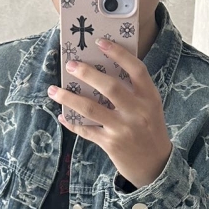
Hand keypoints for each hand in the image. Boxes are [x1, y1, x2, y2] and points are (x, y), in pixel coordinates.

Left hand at [47, 37, 172, 188]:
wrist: (155, 166)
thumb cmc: (149, 130)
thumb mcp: (150, 108)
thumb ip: (132, 92)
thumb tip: (98, 73)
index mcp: (150, 98)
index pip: (137, 70)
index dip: (119, 54)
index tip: (100, 42)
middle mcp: (138, 112)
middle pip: (110, 87)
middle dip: (87, 74)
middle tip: (71, 64)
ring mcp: (123, 129)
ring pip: (91, 109)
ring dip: (69, 98)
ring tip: (53, 90)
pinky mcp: (111, 144)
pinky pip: (86, 130)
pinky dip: (72, 123)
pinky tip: (63, 116)